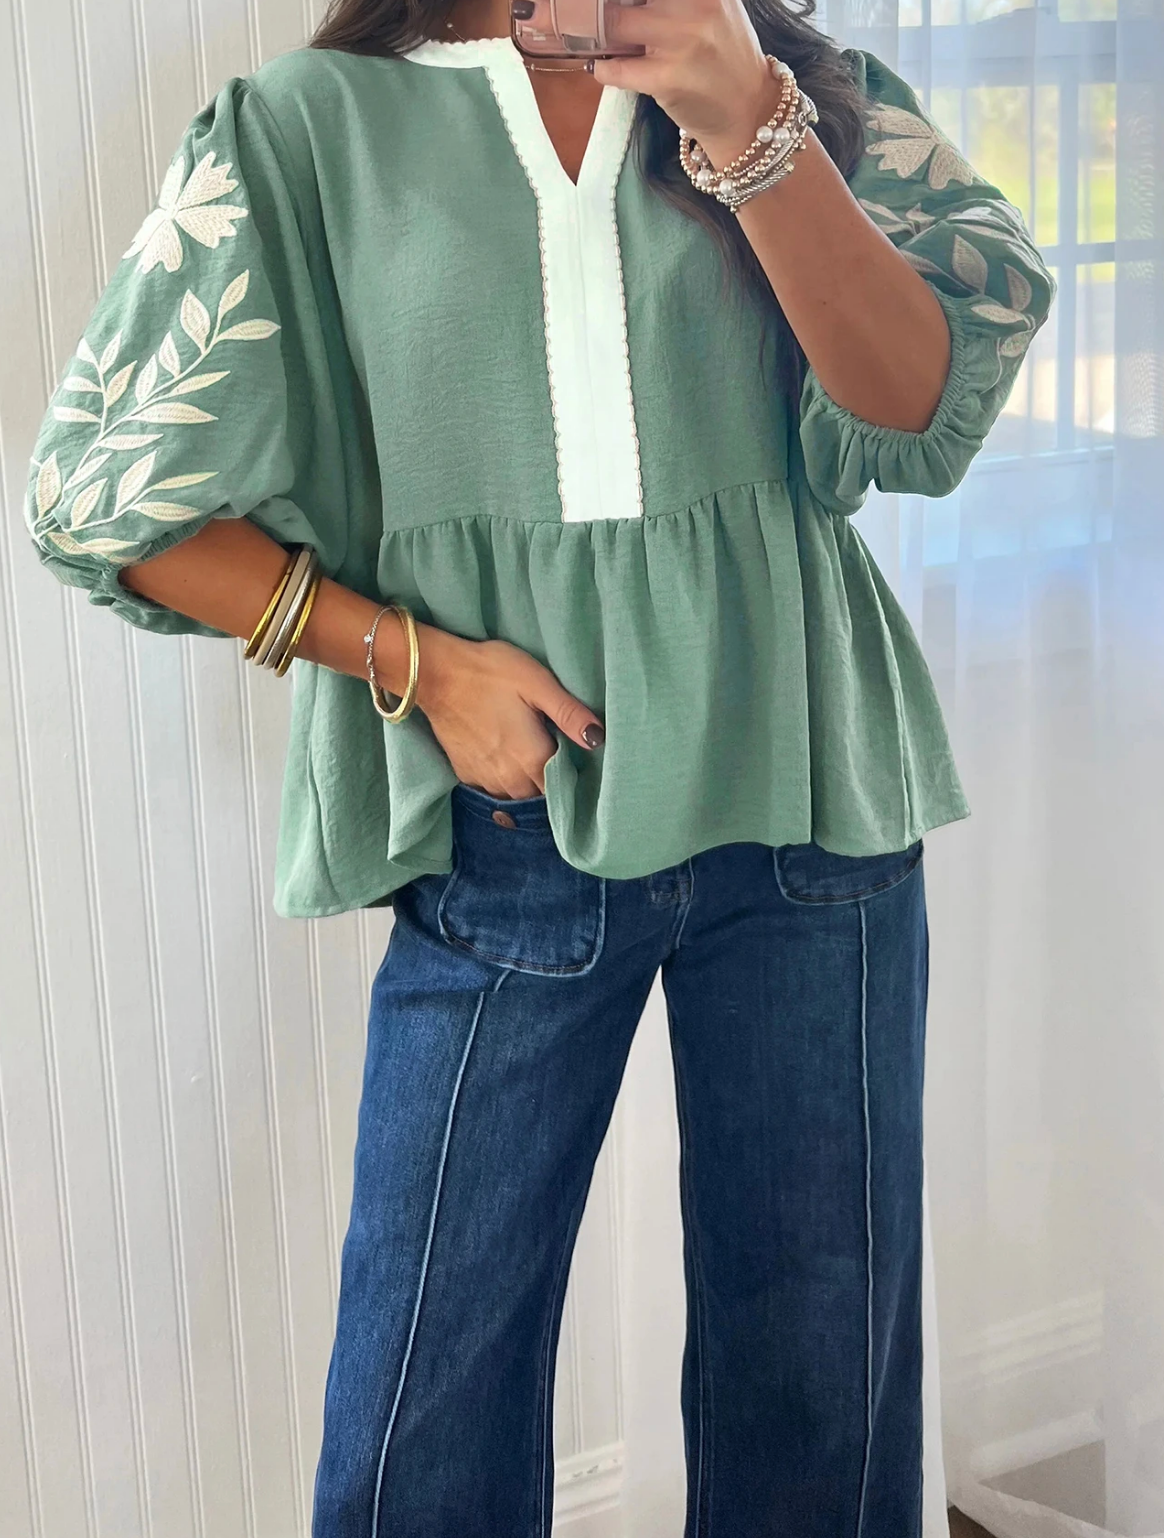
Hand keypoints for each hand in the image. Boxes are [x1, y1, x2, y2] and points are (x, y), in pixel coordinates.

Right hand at [406, 625, 604, 798]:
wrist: (434, 674)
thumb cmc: (490, 672)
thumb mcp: (538, 683)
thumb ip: (570, 714)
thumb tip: (599, 739)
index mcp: (533, 757)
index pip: (562, 786)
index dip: (572, 779)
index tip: (579, 767)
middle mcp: (510, 778)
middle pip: (540, 796)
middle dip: (550, 784)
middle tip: (556, 761)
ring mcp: (484, 779)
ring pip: (516, 797)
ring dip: (527, 786)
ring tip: (532, 763)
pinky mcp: (465, 773)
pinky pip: (493, 790)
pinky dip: (503, 783)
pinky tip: (506, 762)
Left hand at [592, 0, 782, 165]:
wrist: (749, 111)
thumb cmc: (726, 57)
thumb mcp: (714, 9)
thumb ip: (678, 0)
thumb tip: (624, 1)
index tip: (617, 4)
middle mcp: (698, 8)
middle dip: (611, 6)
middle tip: (602, 15)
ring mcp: (683, 44)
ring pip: (616, 23)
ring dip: (602, 33)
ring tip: (606, 40)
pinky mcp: (667, 80)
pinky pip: (618, 69)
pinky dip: (603, 68)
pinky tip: (604, 67)